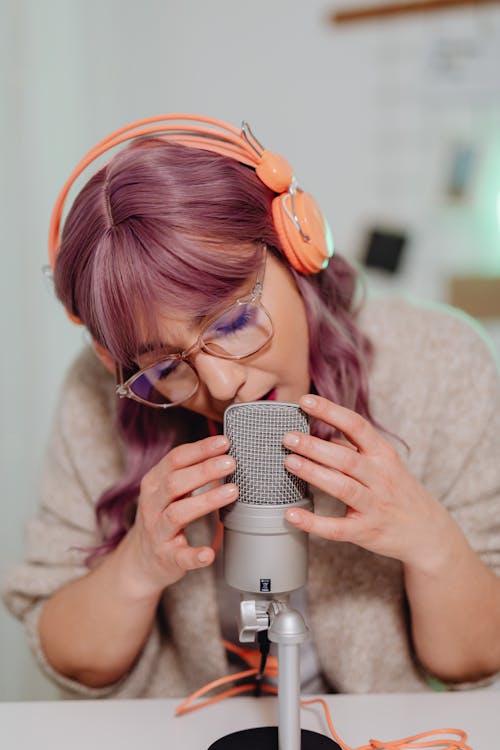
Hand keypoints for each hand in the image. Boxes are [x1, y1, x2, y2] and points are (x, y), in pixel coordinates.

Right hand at [124, 435, 236, 595]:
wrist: (141, 560)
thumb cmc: (162, 516)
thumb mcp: (168, 490)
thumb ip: (190, 472)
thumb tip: (224, 451)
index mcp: (154, 483)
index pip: (175, 459)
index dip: (200, 449)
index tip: (224, 442)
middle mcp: (152, 505)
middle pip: (175, 482)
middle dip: (204, 470)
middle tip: (230, 462)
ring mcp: (157, 532)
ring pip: (178, 513)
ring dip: (206, 501)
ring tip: (232, 492)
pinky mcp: (166, 557)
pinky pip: (180, 556)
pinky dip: (195, 555)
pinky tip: (209, 553)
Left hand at [283, 395, 454, 570]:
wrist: (429, 532)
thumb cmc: (399, 492)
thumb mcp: (385, 463)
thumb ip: (354, 448)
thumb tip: (321, 432)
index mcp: (383, 455)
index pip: (356, 425)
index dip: (330, 411)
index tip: (306, 400)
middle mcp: (381, 477)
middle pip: (346, 458)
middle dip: (315, 446)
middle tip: (288, 437)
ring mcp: (375, 505)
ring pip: (343, 488)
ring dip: (314, 474)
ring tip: (290, 463)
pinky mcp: (366, 531)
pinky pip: (337, 528)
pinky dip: (313, 522)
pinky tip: (292, 514)